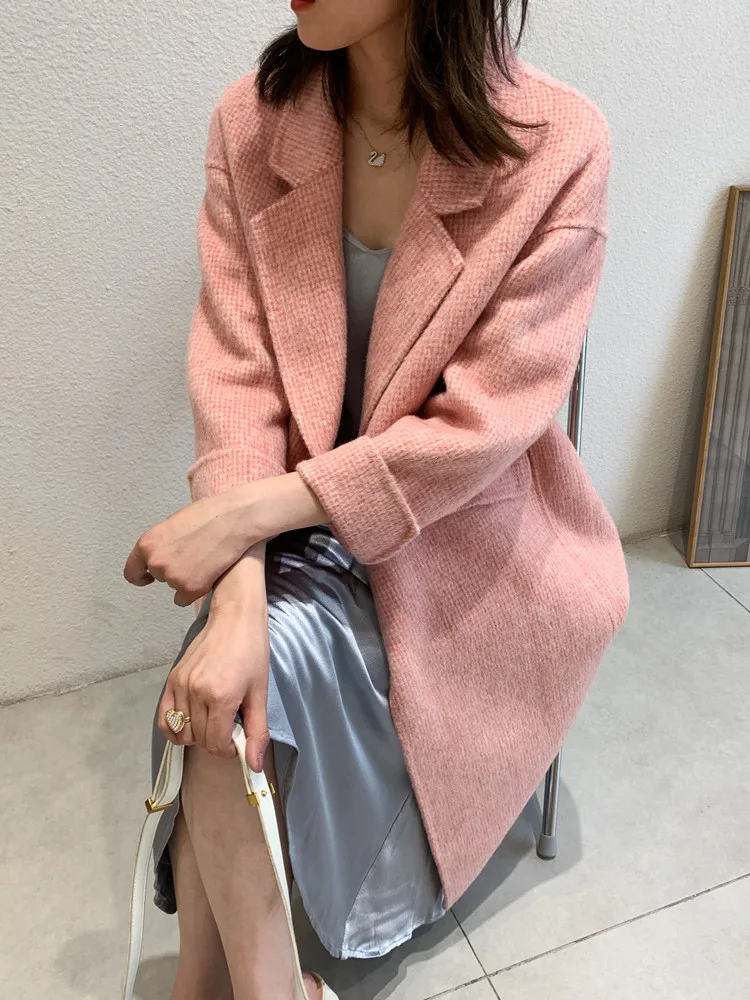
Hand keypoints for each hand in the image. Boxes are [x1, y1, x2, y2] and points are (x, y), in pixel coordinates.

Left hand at [124, 473, 326, 604]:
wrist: (233, 520)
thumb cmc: (208, 515)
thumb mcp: (173, 524)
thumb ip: (161, 542)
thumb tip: (161, 553)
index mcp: (146, 545)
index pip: (132, 572)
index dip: (141, 577)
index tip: (148, 579)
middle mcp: (155, 563)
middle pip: (159, 577)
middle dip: (172, 570)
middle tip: (193, 557)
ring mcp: (172, 578)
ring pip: (174, 586)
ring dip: (185, 579)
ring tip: (204, 561)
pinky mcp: (190, 589)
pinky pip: (183, 599)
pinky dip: (194, 591)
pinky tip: (207, 575)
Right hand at [158, 598, 270, 770]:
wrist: (234, 618)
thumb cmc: (252, 652)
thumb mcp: (260, 693)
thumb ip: (257, 731)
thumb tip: (255, 766)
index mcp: (221, 697)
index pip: (216, 744)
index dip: (228, 749)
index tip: (238, 740)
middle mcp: (196, 692)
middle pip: (199, 740)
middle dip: (216, 741)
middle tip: (230, 725)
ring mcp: (180, 686)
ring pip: (182, 732)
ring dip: (198, 734)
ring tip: (214, 719)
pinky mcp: (171, 680)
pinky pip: (164, 718)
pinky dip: (175, 728)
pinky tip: (191, 722)